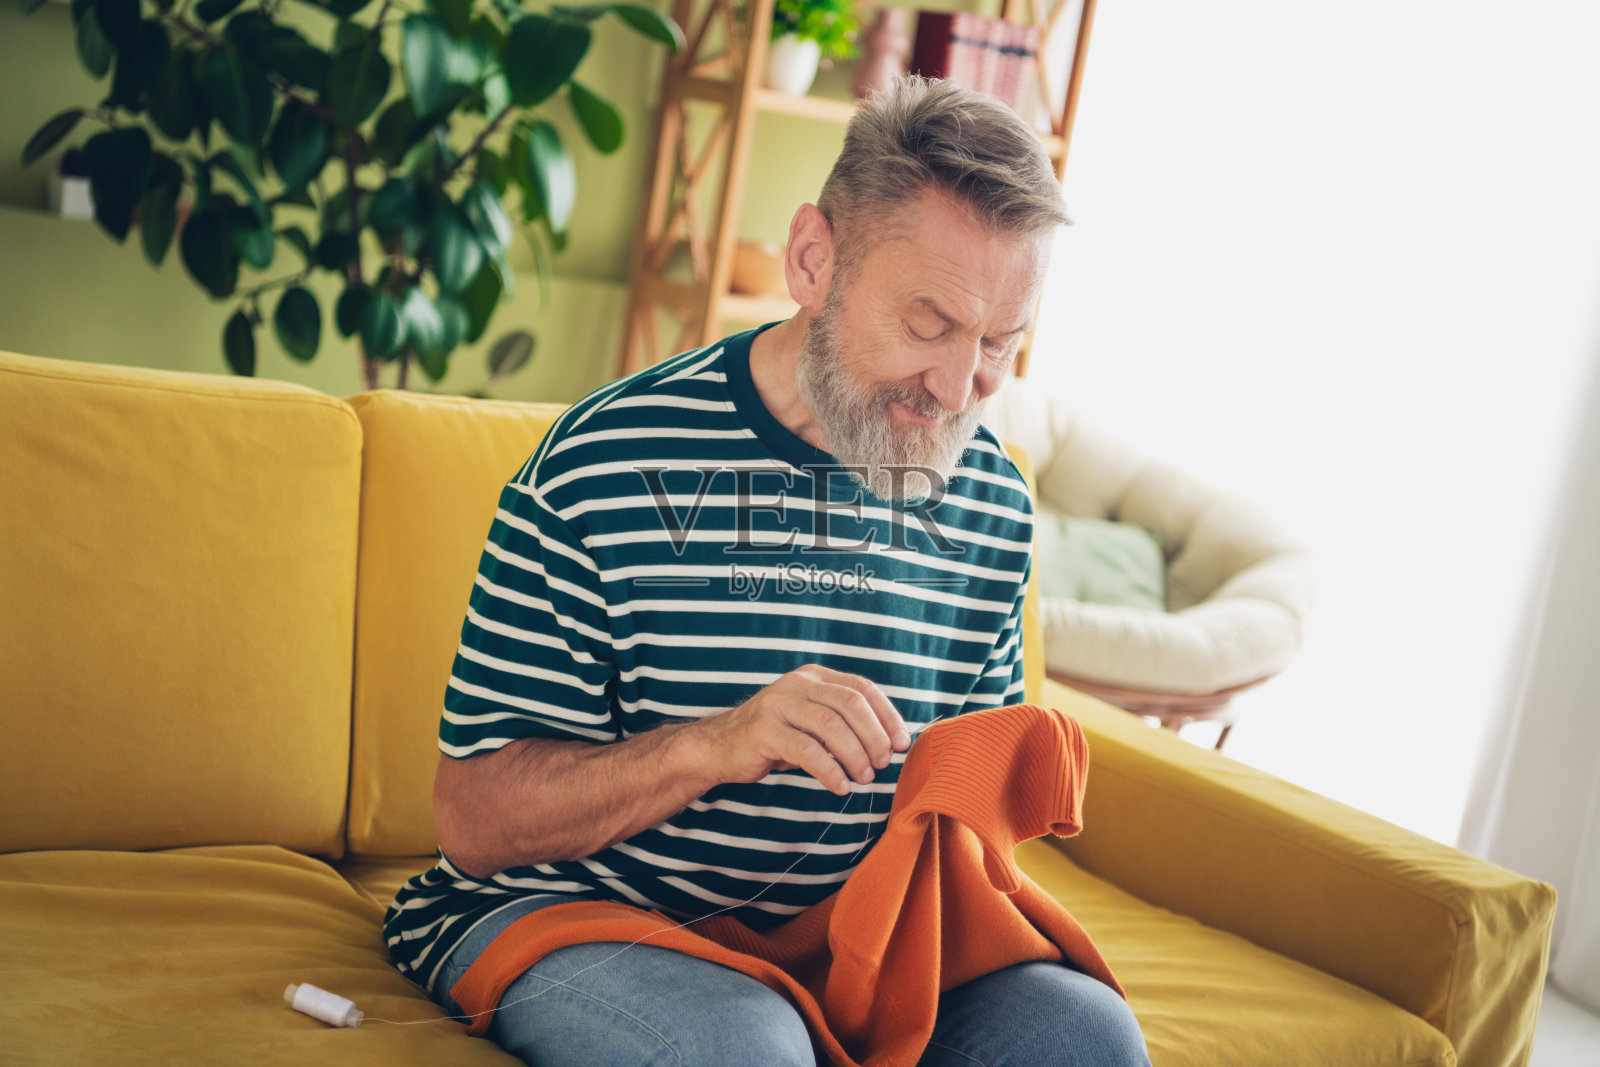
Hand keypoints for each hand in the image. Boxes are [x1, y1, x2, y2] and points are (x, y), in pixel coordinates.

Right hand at [699, 665, 912, 794]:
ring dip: (855, 756)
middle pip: (850, 705)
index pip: (861, 688)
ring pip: (831, 726)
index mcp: (814, 676)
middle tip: (883, 764)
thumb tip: (890, 743)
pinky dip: (829, 771)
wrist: (721, 746)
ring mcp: (778, 704)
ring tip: (864, 778)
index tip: (903, 742)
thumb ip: (843, 724)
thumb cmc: (776, 737)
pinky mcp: (764, 730)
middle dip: (874, 737)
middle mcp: (797, 683)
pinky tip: (840, 786)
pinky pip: (806, 750)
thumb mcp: (811, 722)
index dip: (887, 715)